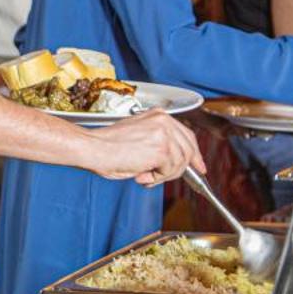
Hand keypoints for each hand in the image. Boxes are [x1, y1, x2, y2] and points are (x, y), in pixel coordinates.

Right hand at [77, 111, 202, 184]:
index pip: (186, 135)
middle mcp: (164, 121)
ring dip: (162, 175)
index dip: (194, 154)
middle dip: (179, 169)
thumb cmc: (107, 145)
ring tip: (143, 174)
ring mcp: (165, 135)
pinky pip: (170, 172)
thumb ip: (158, 144)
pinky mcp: (162, 150)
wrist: (93, 148)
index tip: (199, 167)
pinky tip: (140, 174)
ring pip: (180, 164)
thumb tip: (172, 161)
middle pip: (189, 150)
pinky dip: (156, 178)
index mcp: (158, 115)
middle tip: (162, 177)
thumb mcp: (138, 137)